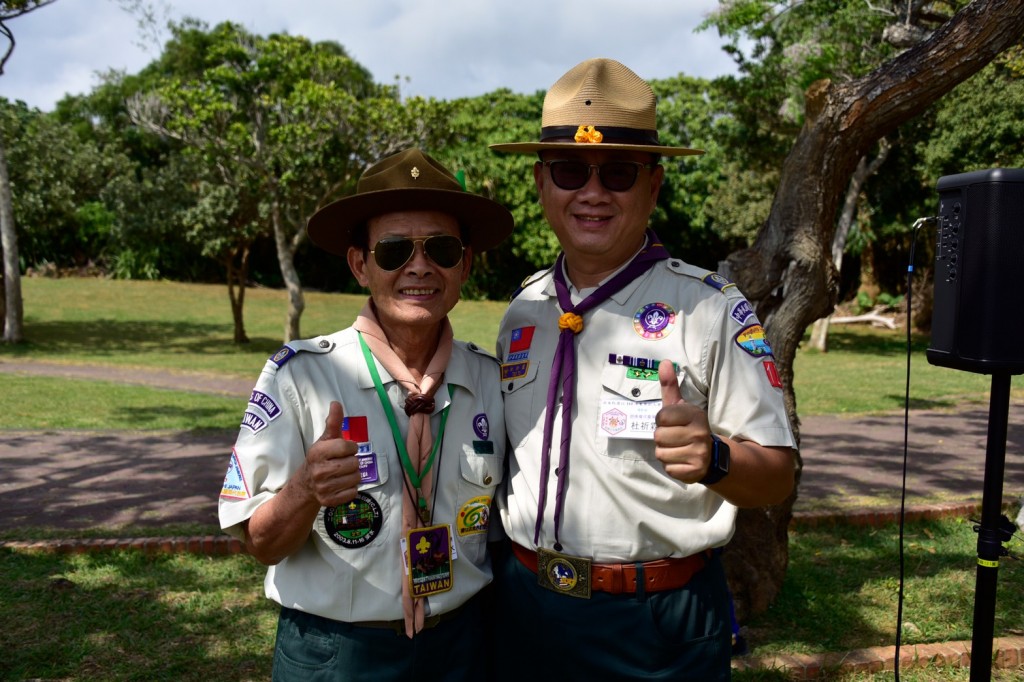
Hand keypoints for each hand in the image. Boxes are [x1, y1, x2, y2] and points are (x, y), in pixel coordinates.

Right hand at [302, 401, 359, 506]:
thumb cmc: (320, 458)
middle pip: (354, 463)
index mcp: (318, 452)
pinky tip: (341, 485)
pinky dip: (350, 489)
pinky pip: (353, 493)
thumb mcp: (325, 439)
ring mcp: (323, 487)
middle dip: (352, 462)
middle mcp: (319, 470)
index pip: (349, 447)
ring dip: (353, 475)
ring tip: (342, 473)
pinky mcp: (329, 501)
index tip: (345, 449)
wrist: (306, 484)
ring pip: (356, 478)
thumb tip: (336, 403)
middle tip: (342, 463)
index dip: (351, 447)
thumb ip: (333, 422)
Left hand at [654, 360, 712, 482]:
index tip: (672, 423)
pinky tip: (682, 461)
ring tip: (678, 449)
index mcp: (695, 415)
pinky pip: (668, 469)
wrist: (711, 455)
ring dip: (665, 453)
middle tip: (675, 438)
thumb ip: (670, 385)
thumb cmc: (688, 427)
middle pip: (658, 436)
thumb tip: (663, 362)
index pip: (661, 417)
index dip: (662, 421)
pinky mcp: (695, 471)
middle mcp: (699, 433)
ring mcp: (699, 453)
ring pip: (661, 454)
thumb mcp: (680, 406)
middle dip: (662, 438)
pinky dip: (671, 467)